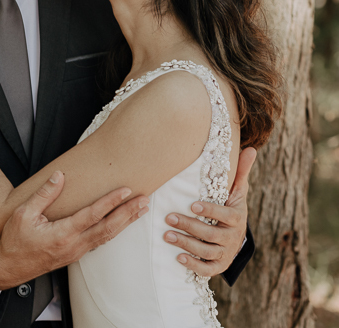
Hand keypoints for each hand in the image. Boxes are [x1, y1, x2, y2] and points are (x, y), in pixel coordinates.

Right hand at [0, 172, 148, 289]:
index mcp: (62, 233)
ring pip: (107, 236)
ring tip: (140, 210)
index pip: (93, 215)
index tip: (126, 191)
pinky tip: (120, 224)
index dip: (111, 202)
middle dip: (128, 213)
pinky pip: (99, 241)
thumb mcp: (24, 213)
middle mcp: (74, 245)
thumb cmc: (15, 241)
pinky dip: (114, 231)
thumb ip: (44, 194)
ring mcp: (76, 252)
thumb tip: (59, 176)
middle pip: (108, 228)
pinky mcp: (75, 254)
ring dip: (125, 222)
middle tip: (144, 200)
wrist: (10, 266)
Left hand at [163, 147, 255, 275]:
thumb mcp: (237, 191)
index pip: (225, 216)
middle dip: (190, 226)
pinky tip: (178, 257)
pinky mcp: (218, 265)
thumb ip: (240, 172)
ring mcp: (225, 253)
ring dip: (186, 244)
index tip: (193, 205)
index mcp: (237, 218)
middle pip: (212, 234)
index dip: (211, 211)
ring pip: (207, 251)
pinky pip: (207, 269)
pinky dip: (193, 265)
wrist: (235, 235)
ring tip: (167, 235)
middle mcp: (233, 237)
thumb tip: (250, 148)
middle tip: (169, 218)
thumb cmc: (230, 207)